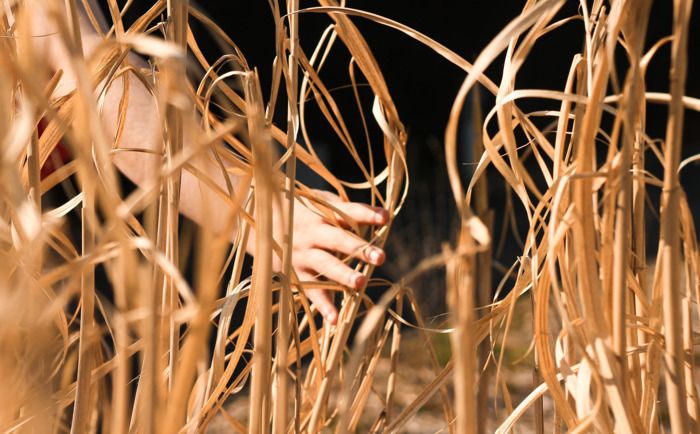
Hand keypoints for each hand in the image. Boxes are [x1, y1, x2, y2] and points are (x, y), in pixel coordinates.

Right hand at [256, 189, 387, 324]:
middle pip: (337, 240)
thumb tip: (383, 217)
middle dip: (358, 249)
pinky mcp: (294, 273)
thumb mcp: (320, 202)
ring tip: (361, 283)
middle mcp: (312, 233)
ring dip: (342, 275)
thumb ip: (346, 211)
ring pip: (324, 265)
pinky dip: (322, 305)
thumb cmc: (301, 211)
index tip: (386, 218)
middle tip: (380, 257)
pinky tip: (334, 319)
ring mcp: (302, 254)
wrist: (257, 222)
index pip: (347, 211)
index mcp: (321, 213)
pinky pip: (310, 290)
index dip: (367, 214)